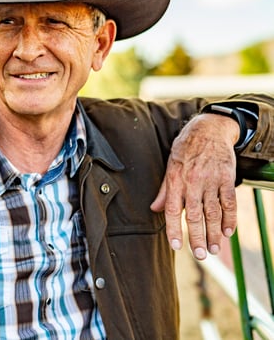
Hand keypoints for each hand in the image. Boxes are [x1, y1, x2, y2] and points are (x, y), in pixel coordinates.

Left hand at [150, 113, 238, 259]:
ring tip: (213, 249)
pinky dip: (230, 219)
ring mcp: (212, 181)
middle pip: (195, 215)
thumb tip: (156, 209)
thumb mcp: (170, 165)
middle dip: (197, 237)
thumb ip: (165, 190)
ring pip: (213, 212)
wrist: (208, 129)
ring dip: (214, 233)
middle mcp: (193, 182)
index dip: (174, 229)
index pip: (174, 210)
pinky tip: (228, 232)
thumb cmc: (186, 149)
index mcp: (176, 180)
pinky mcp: (226, 178)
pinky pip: (229, 203)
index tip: (177, 246)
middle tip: (199, 255)